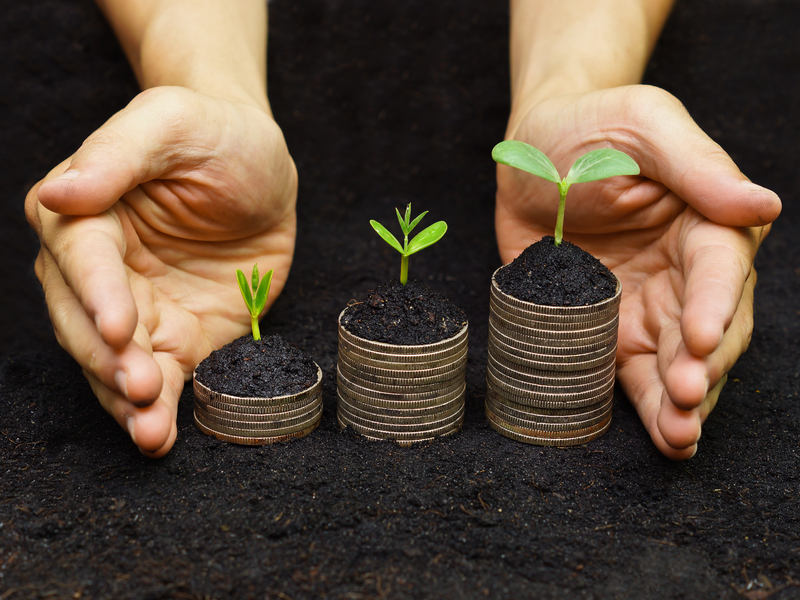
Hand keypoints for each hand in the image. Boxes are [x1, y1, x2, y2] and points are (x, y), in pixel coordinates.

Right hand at [25, 86, 296, 456]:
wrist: (261, 167)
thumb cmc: (214, 133)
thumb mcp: (174, 122)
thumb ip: (119, 155)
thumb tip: (59, 193)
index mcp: (85, 212)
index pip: (82, 259)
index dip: (97, 296)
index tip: (120, 328)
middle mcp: (99, 269)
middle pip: (86, 323)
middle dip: (110, 360)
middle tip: (140, 386)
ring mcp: (138, 308)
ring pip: (115, 363)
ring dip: (128, 400)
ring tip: (149, 430)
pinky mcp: (178, 335)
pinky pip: (162, 378)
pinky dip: (159, 409)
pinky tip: (160, 435)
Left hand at [495, 85, 780, 459]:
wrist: (530, 152)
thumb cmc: (592, 126)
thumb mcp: (643, 125)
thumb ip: (696, 165)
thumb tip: (760, 204)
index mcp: (705, 220)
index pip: (721, 271)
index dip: (716, 307)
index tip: (702, 339)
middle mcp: (684, 272)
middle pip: (708, 329)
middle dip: (702, 368)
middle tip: (687, 398)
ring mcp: (648, 305)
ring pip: (677, 362)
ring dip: (682, 403)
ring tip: (678, 436)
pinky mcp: (609, 329)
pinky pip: (632, 372)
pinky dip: (647, 404)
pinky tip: (663, 437)